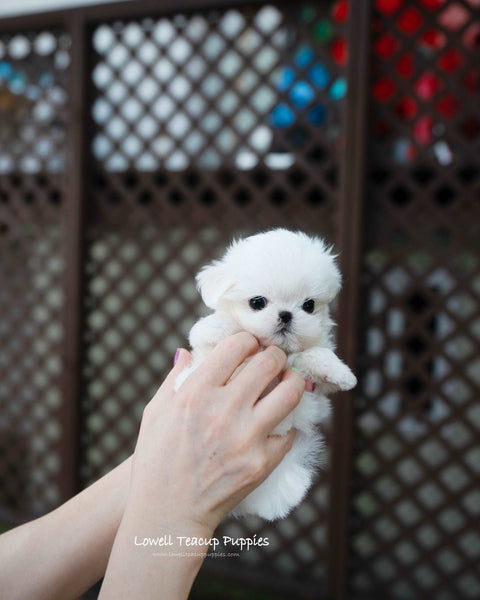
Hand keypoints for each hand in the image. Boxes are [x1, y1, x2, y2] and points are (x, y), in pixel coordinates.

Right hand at [126, 332, 304, 534]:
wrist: (167, 513)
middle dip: (275, 355)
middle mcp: (223, 410)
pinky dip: (287, 424)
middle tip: (273, 360)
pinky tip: (277, 423)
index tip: (249, 346)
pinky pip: (290, 432)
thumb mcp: (155, 413)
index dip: (248, 340)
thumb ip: (174, 378)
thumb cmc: (156, 460)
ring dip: (292, 381)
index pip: (236, 346)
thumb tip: (186, 351)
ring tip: (288, 382)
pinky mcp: (262, 463)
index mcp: (195, 393)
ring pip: (290, 392)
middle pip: (268, 363)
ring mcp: (246, 437)